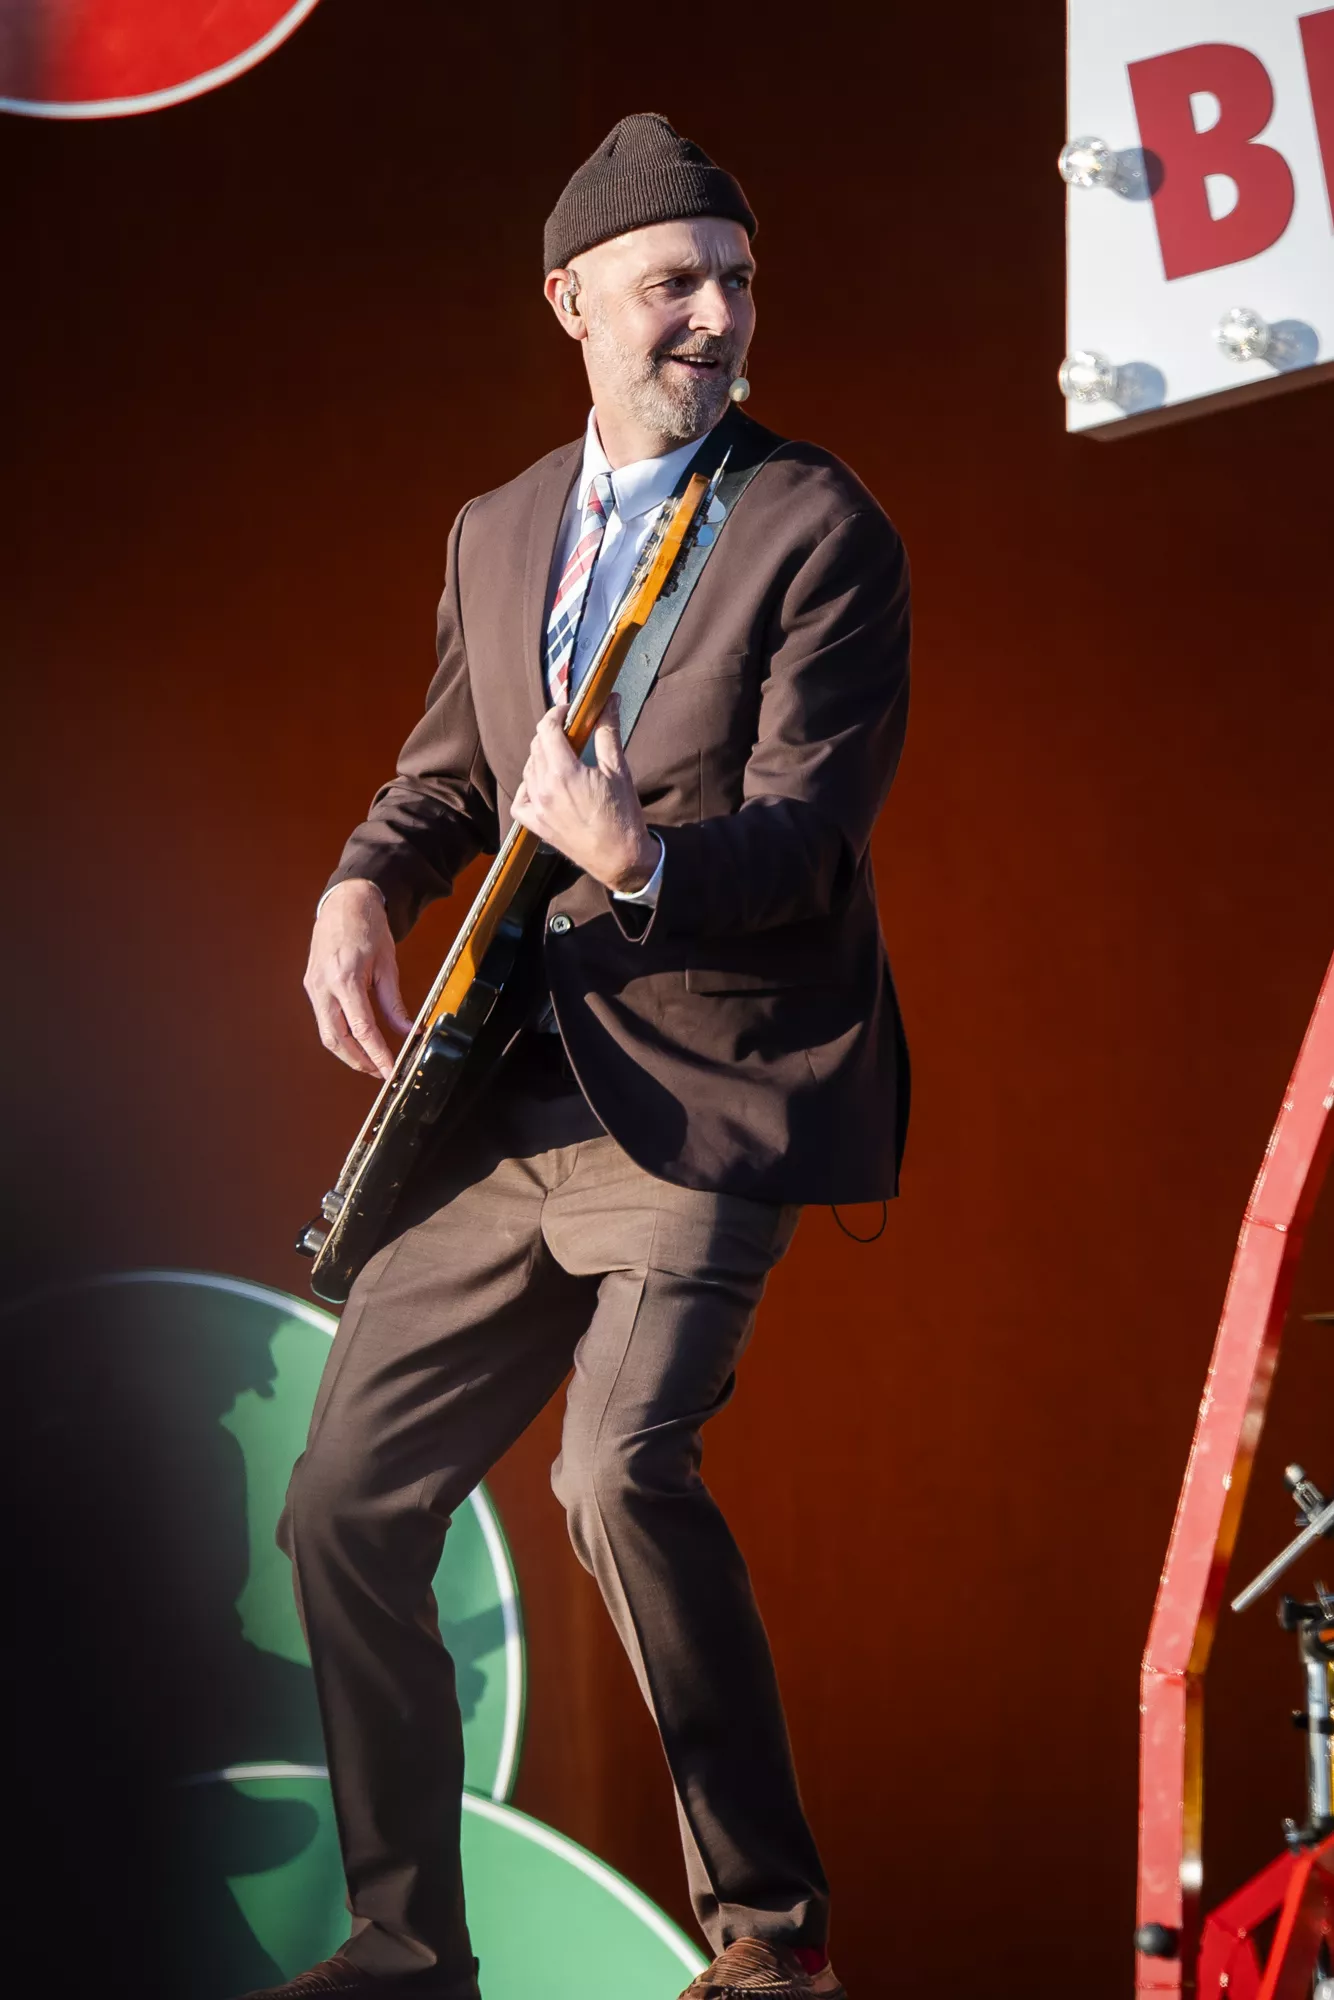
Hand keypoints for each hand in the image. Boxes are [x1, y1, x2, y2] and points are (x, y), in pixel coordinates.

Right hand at [303, 880, 412, 1079]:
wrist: (344, 902)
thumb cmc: (368, 927)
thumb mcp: (388, 964)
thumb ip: (394, 1002)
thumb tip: (407, 1031)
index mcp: (346, 978)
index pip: (362, 1029)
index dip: (377, 1055)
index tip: (389, 1071)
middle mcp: (324, 985)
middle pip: (337, 1039)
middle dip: (358, 1061)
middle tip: (380, 1072)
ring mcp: (313, 986)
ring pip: (326, 1034)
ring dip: (347, 1053)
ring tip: (370, 1062)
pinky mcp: (311, 985)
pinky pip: (323, 1019)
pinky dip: (339, 1035)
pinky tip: (356, 1041)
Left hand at [510, 696, 658, 892]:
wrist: (621, 860)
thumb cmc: (623, 816)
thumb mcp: (619, 770)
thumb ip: (608, 732)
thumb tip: (609, 701)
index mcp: (564, 772)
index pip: (547, 729)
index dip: (556, 714)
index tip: (568, 711)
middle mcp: (544, 789)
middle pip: (537, 746)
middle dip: (551, 733)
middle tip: (571, 732)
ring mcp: (537, 808)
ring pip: (529, 769)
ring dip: (542, 756)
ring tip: (562, 757)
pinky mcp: (537, 825)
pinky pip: (520, 799)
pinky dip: (527, 787)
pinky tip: (542, 784)